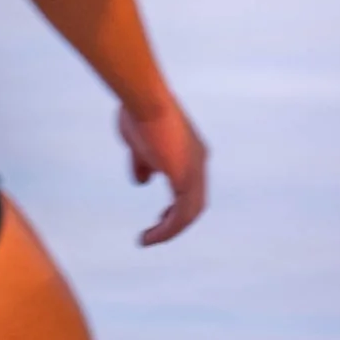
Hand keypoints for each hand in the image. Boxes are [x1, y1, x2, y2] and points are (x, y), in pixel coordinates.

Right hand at [116, 88, 208, 244]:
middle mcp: (199, 162)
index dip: (178, 204)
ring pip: (189, 213)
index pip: (191, 186)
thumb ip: (144, 163)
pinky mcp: (186, 179)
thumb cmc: (139, 114)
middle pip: (195, 202)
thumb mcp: (140, 144)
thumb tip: (143, 181)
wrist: (144, 100)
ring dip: (169, 230)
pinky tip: (149, 237)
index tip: (162, 215)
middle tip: (159, 230)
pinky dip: (166, 230)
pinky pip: (181, 216)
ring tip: (149, 239)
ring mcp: (196, 170)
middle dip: (178, 220)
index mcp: (192, 151)